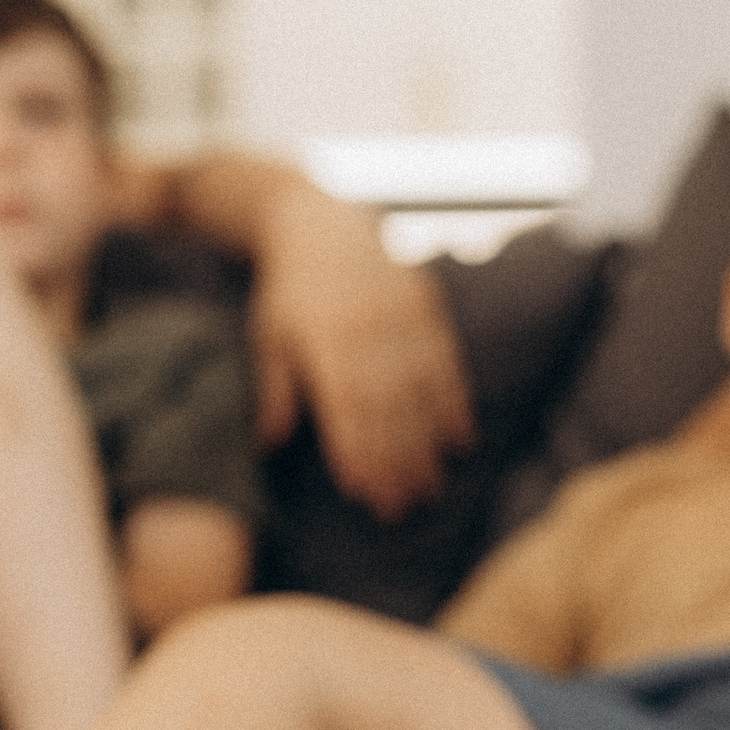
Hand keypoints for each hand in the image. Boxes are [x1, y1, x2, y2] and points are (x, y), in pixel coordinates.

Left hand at [250, 183, 474, 519]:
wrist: (324, 221)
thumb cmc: (289, 289)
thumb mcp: (269, 336)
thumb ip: (274, 389)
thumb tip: (270, 444)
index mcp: (321, 341)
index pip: (344, 408)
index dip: (356, 452)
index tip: (363, 493)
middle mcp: (364, 330)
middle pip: (385, 408)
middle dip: (394, 463)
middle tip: (402, 508)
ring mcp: (399, 318)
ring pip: (419, 393)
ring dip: (427, 445)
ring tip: (431, 487)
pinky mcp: (426, 306)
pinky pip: (445, 363)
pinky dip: (454, 404)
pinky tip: (460, 440)